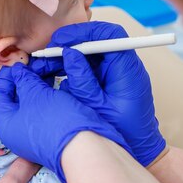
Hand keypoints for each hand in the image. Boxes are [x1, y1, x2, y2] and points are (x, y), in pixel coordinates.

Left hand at [0, 62, 129, 182]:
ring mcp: (34, 134)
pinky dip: (47, 96)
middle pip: (14, 100)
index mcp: (6, 125)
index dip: (5, 77)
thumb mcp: (36, 93)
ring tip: (47, 70)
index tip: (16, 63)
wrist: (84, 148)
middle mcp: (17, 132)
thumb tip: (18, 71)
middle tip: (34, 65)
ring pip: (31, 104)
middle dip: (24, 79)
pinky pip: (43, 110)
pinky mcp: (50, 133)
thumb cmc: (54, 120)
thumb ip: (24, 79)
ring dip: (37, 85)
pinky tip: (56, 84)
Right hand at [39, 22, 166, 166]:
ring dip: (64, 58)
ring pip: (86, 54)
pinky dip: (68, 70)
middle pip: (94, 42)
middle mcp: (122, 66)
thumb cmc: (124, 133)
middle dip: (67, 45)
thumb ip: (83, 80)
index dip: (84, 32)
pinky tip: (51, 77)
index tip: (61, 40)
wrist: (140, 151)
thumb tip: (69, 54)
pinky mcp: (106, 81)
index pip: (108, 35)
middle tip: (45, 55)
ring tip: (42, 67)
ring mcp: (114, 73)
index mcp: (127, 68)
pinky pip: (86, 67)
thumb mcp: (98, 107)